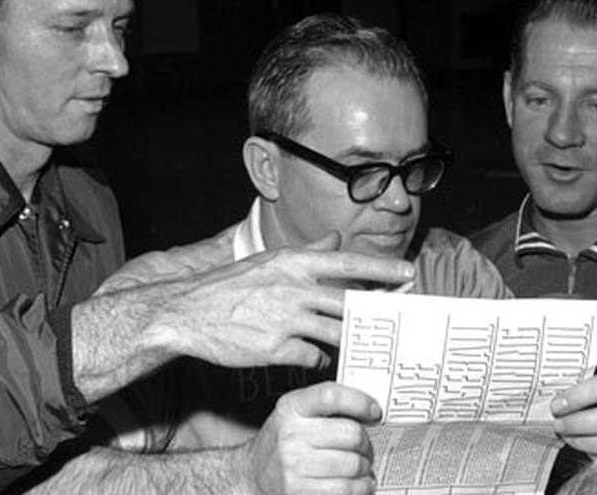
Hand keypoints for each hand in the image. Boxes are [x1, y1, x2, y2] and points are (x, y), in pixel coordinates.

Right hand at [118, 232, 413, 370]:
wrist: (188, 314)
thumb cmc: (231, 287)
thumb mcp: (269, 261)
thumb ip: (308, 251)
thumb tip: (336, 238)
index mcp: (292, 263)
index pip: (348, 263)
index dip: (382, 270)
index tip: (409, 275)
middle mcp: (292, 288)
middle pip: (349, 302)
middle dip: (378, 313)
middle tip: (401, 320)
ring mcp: (284, 320)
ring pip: (335, 333)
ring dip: (351, 341)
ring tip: (364, 346)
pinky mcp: (274, 349)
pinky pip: (312, 357)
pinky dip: (318, 358)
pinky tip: (315, 357)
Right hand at [246, 382, 379, 494]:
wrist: (251, 474)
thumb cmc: (282, 442)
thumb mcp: (295, 413)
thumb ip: (327, 407)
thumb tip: (370, 410)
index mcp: (291, 408)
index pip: (331, 396)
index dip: (360, 402)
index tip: (375, 413)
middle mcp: (291, 435)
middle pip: (351, 434)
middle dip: (367, 443)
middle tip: (365, 448)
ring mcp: (294, 465)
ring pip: (354, 464)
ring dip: (366, 468)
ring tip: (361, 468)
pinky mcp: (299, 492)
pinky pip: (346, 490)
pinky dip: (361, 488)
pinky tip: (360, 484)